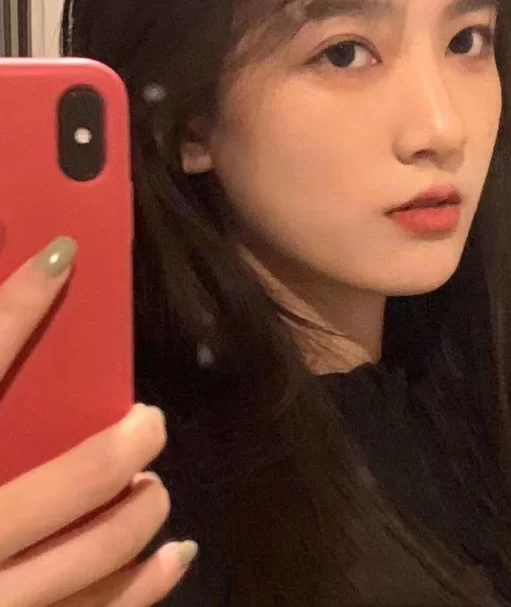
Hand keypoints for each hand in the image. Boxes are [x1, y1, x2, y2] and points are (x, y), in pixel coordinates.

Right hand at [0, 238, 195, 606]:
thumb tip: (4, 352)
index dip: (17, 304)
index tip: (64, 253)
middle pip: (80, 478)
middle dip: (130, 438)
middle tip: (147, 422)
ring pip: (102, 546)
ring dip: (144, 507)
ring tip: (150, 487)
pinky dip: (148, 582)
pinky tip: (176, 554)